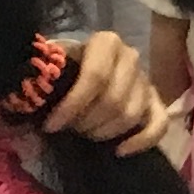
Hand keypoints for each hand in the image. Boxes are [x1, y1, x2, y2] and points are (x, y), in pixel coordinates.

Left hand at [46, 34, 170, 155]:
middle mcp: (131, 57)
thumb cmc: (60, 71)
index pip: (96, 76)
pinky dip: (141, 141)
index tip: (50, 126)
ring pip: (131, 115)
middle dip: (86, 122)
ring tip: (86, 134)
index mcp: (106, 42)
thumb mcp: (49, 68)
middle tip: (69, 129)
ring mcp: (146, 80)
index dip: (72, 105)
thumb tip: (33, 104)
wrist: (76, 71)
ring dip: (104, 132)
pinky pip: (159, 125)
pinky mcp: (156, 102)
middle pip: (114, 100)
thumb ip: (44, 80)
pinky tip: (119, 151)